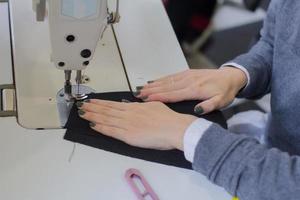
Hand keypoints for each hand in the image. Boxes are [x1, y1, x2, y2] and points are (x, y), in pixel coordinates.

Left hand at [77, 100, 196, 149]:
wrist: (174, 128)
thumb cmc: (168, 119)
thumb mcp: (155, 105)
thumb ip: (143, 105)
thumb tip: (136, 104)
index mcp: (135, 107)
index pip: (113, 104)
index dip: (101, 103)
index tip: (92, 101)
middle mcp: (128, 114)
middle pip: (107, 110)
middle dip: (93, 108)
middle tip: (82, 105)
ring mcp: (127, 124)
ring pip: (106, 119)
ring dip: (93, 116)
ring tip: (83, 113)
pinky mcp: (128, 136)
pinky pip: (111, 131)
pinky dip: (101, 128)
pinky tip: (93, 125)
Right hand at [137, 67, 246, 114]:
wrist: (230, 76)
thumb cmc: (225, 91)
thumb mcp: (221, 101)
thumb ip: (209, 106)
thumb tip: (197, 110)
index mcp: (195, 90)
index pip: (173, 94)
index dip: (159, 97)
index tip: (147, 99)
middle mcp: (188, 81)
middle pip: (166, 87)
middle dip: (151, 90)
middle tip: (138, 94)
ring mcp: (187, 76)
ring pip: (166, 81)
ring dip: (153, 84)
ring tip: (141, 88)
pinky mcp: (187, 73)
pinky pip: (171, 76)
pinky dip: (160, 79)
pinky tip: (153, 81)